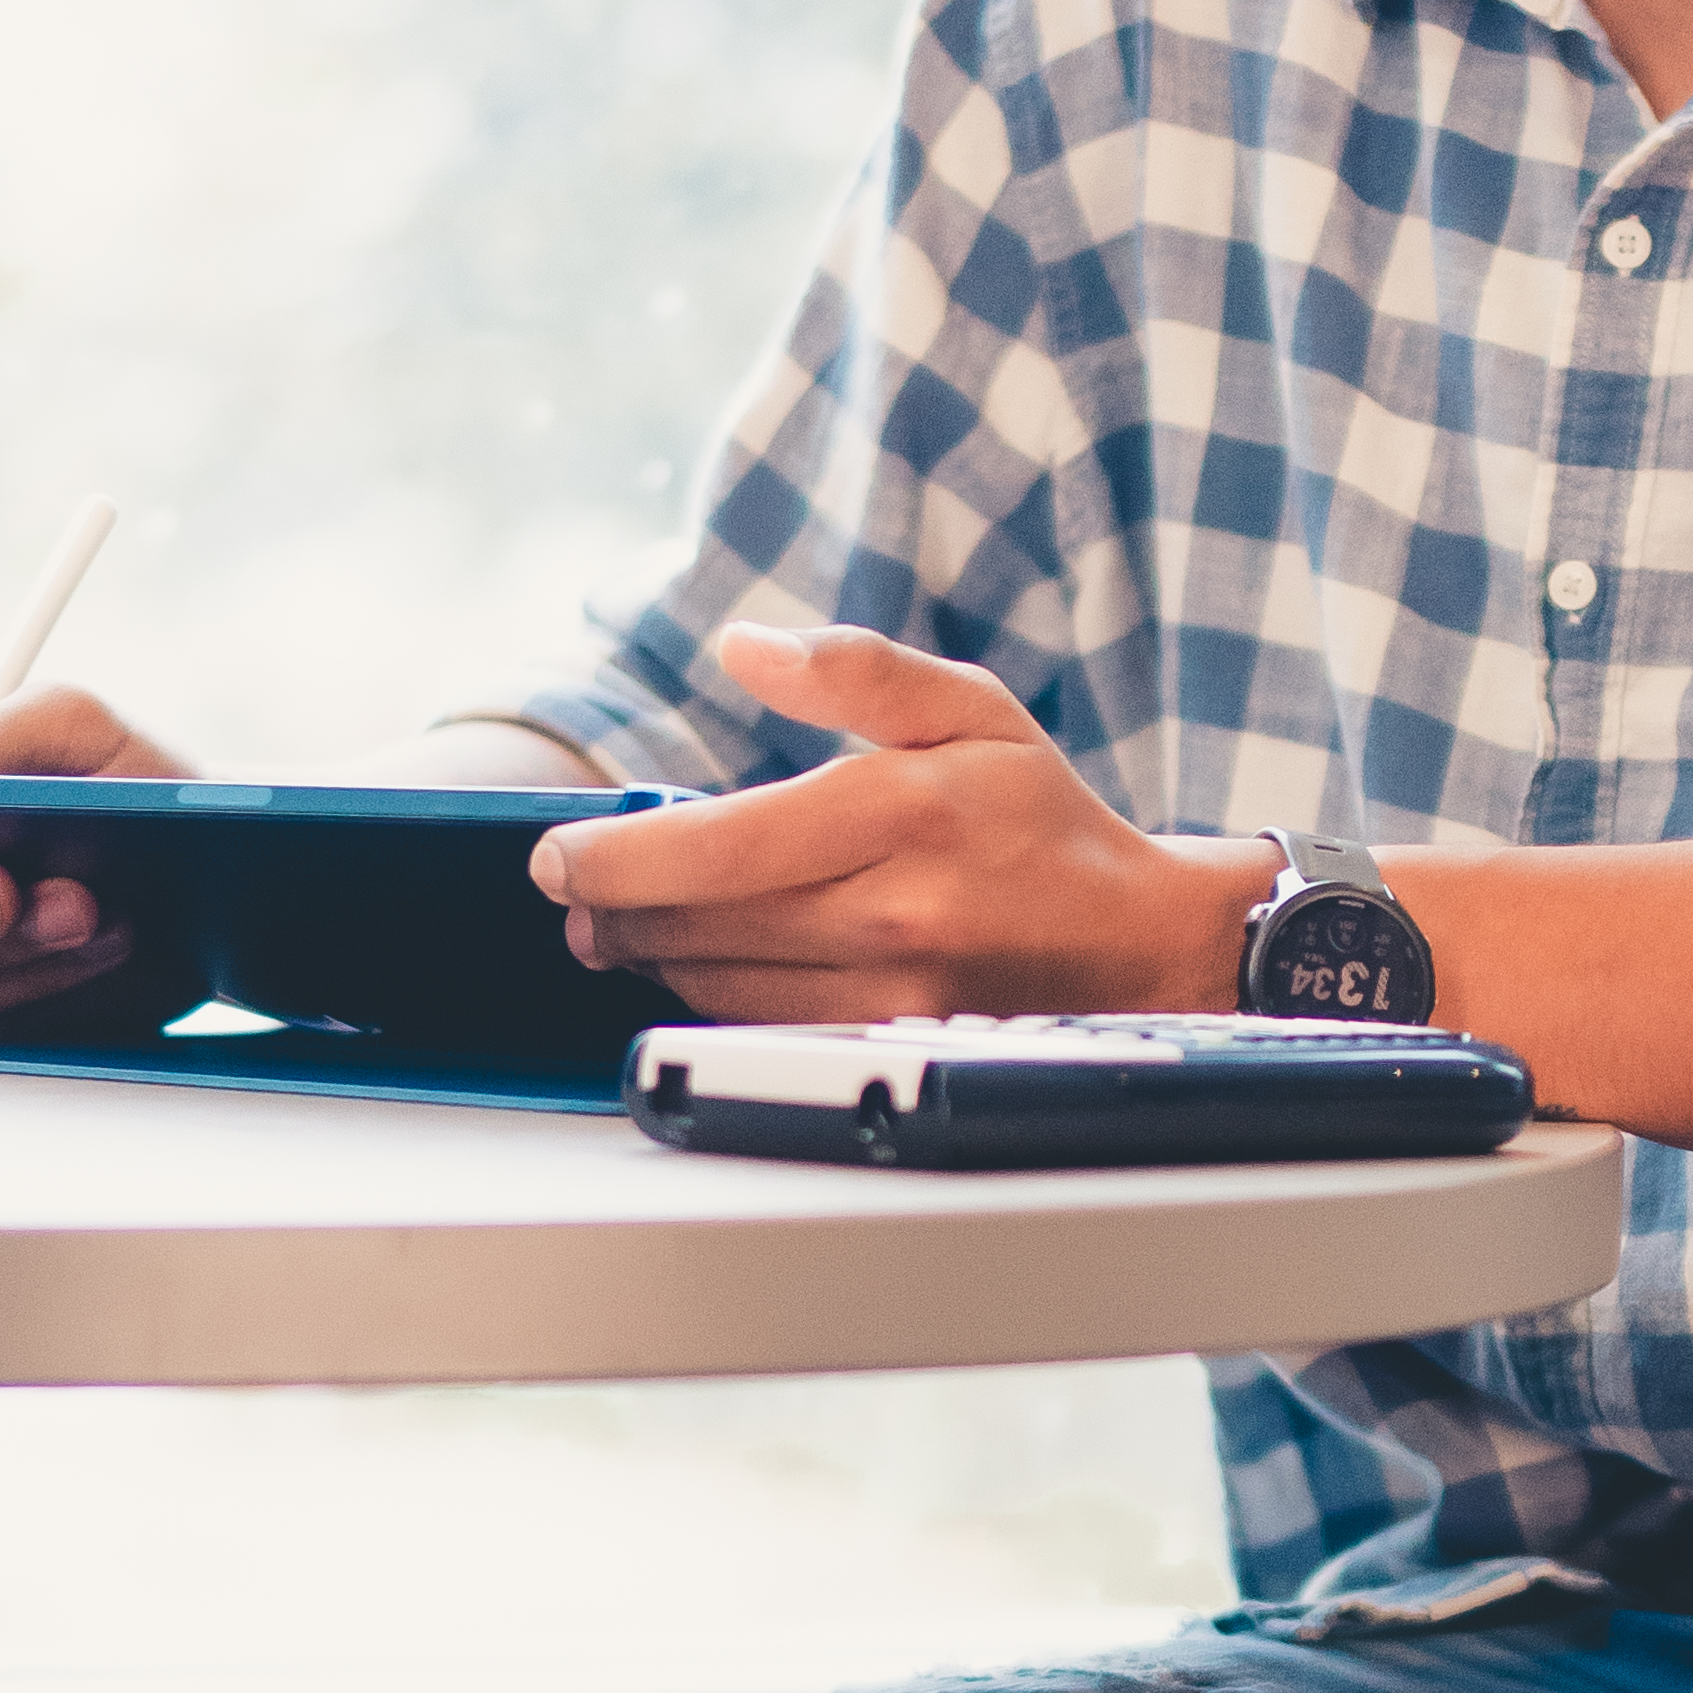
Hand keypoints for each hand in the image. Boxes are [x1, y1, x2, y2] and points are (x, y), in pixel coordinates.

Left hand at [522, 625, 1271, 1019]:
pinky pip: (758, 1027)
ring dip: (649, 955)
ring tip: (622, 923)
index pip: (712, 849)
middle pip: (695, 925)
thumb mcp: (968, 707)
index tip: (557, 852)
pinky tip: (691, 963)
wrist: (1136, 942)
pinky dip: (706, 995)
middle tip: (576, 887)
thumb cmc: (1038, 816)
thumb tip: (741, 644)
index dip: (613, 857)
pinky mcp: (889, 1047)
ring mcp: (890, 993)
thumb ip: (854, 671)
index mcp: (898, 810)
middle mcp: (890, 912)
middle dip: (610, 907)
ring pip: (714, 984)